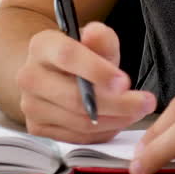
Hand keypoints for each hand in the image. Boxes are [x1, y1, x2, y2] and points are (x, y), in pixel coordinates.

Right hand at [14, 21, 156, 142]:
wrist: (55, 72)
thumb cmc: (81, 55)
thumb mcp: (95, 40)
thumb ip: (100, 36)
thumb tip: (95, 35)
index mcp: (41, 46)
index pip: (67, 56)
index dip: (97, 71)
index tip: (125, 82)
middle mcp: (29, 76)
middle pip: (74, 98)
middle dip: (116, 103)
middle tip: (145, 102)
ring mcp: (31, 106)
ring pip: (79, 122)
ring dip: (115, 120)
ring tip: (137, 111)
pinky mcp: (38, 129)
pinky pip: (77, 138)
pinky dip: (103, 132)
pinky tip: (119, 121)